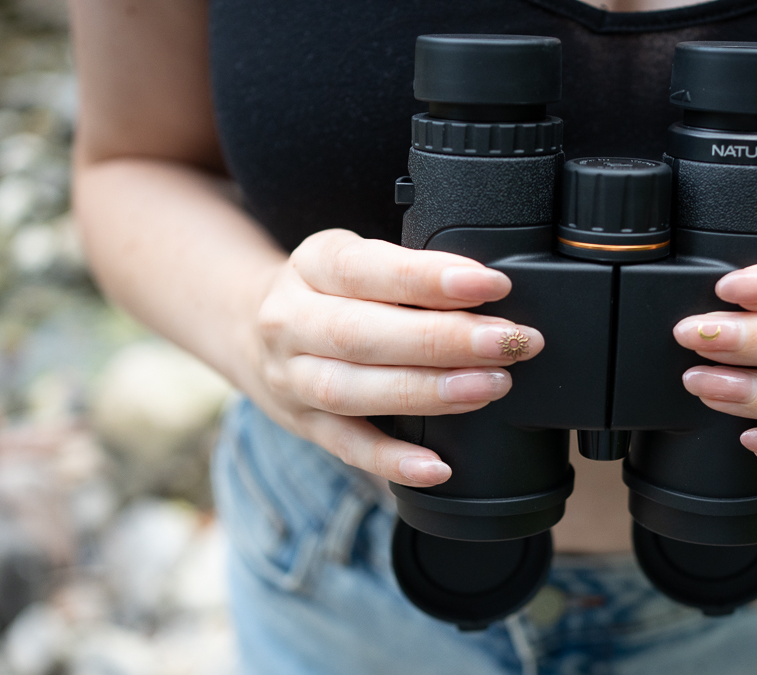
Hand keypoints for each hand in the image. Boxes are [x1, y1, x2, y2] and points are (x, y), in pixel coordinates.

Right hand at [247, 229, 543, 486]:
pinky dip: (393, 461)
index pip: (367, 269)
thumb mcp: (358, 261)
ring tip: (490, 387)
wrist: (248, 328)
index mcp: (312, 265)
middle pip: (362, 334)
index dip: (430, 278)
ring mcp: (292, 378)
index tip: (491, 285)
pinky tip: (437, 467)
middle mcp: (291, 321)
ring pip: (353, 392)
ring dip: (428, 392)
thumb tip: (489, 292)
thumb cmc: (330, 291)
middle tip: (508, 342)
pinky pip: (347, 448)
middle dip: (444, 339)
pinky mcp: (302, 425)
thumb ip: (409, 274)